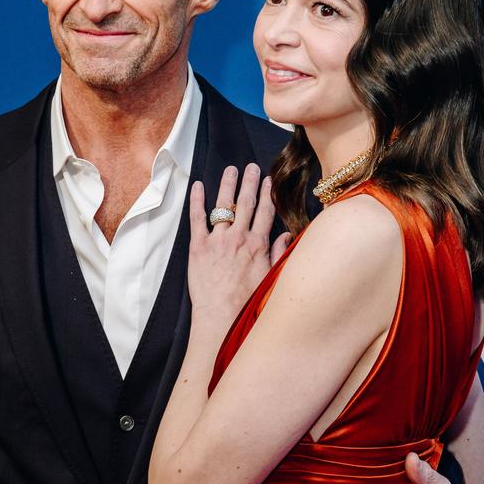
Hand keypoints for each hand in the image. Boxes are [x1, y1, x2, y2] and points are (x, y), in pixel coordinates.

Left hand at [188, 164, 290, 323]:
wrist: (221, 317)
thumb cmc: (247, 303)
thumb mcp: (271, 278)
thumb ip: (279, 254)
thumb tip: (287, 235)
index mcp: (258, 245)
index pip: (265, 212)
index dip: (267, 194)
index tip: (268, 180)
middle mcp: (239, 238)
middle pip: (246, 203)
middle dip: (249, 182)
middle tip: (251, 166)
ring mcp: (217, 240)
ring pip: (223, 205)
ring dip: (227, 185)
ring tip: (230, 169)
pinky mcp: (198, 247)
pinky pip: (197, 218)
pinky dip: (197, 200)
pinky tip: (197, 186)